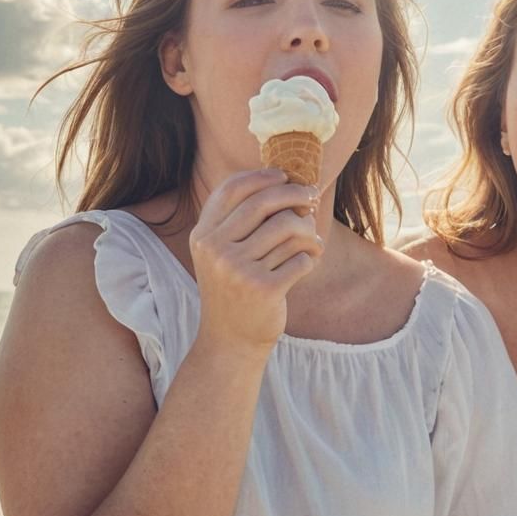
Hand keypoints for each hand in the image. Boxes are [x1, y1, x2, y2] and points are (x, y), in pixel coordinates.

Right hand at [190, 169, 321, 353]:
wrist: (231, 340)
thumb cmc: (234, 288)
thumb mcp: (222, 253)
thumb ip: (240, 220)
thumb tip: (285, 182)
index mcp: (203, 236)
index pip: (233, 189)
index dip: (262, 176)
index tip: (285, 175)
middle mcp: (216, 250)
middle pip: (265, 202)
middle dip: (296, 194)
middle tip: (312, 196)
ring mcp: (239, 270)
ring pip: (289, 228)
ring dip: (309, 232)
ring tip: (313, 242)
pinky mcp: (264, 288)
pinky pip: (301, 258)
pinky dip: (310, 260)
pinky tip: (306, 266)